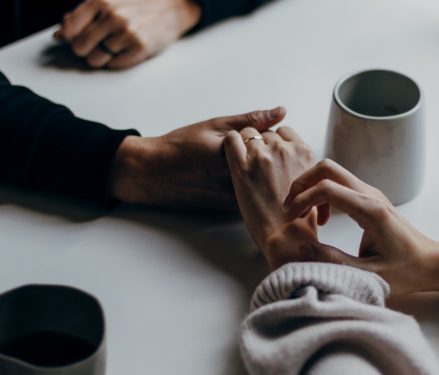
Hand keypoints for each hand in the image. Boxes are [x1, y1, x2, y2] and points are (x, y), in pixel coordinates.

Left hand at [54, 0, 201, 68]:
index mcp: (100, 1)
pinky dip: (117, 61)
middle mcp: (112, 16)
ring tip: (114, 47)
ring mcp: (127, 33)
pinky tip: (126, 50)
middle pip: (80, 47)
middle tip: (98, 45)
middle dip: (86, 50)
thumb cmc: (139, 5)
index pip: (69, 29)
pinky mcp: (140, 48)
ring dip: (102, 57)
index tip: (77, 39)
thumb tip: (59, 34)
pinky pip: (114, 65)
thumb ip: (82, 15)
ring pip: (96, 59)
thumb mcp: (109, 1)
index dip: (70, 38)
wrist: (174, 7)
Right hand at [108, 107, 285, 210]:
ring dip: (263, 173)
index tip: (256, 134)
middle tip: (249, 148)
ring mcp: (235, 199)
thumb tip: (281, 112)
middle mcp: (238, 182)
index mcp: (236, 158)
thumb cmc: (181, 146)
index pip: (274, 146)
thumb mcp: (216, 126)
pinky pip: (253, 195)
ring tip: (233, 164)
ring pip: (264, 184)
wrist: (153, 174)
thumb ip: (251, 120)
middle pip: (272, 167)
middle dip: (269, 156)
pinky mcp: (231, 209)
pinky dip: (253, 186)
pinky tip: (234, 176)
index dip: (269, 138)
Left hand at [223, 126, 317, 269]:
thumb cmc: (301, 218)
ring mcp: (262, 156)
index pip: (285, 132)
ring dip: (245, 144)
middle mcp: (284, 149)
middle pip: (267, 133)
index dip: (276, 141)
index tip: (271, 152)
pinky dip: (230, 143)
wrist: (286, 236)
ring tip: (243, 161)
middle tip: (257, 162)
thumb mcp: (313, 185)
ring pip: (248, 133)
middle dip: (261, 144)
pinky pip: (231, 139)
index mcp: (303, 152)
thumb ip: (304, 168)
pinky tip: (231, 154)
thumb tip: (297, 164)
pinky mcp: (241, 167)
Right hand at [283, 159, 438, 294]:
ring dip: (311, 187)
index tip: (290, 218)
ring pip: (332, 172)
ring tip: (302, 215)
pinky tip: (322, 219)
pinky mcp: (369, 198)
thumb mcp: (368, 274)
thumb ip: (333, 261)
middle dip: (302, 183)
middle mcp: (370, 195)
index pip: (327, 188)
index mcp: (370, 210)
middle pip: (327, 168)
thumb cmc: (406, 270)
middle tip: (290, 209)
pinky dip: (322, 194)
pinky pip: (340, 184)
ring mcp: (371, 193)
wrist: (431, 262)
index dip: (302, 199)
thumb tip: (302, 248)